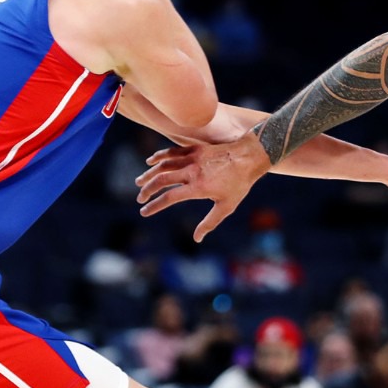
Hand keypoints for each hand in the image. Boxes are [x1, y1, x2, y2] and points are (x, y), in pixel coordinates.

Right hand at [135, 134, 270, 240]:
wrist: (249, 157)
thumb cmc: (239, 184)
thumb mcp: (226, 207)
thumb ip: (210, 223)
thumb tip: (197, 239)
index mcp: (198, 187)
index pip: (169, 198)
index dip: (154, 206)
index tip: (144, 212)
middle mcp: (192, 171)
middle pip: (161, 180)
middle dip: (147, 190)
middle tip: (140, 198)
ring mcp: (192, 158)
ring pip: (163, 165)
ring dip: (149, 174)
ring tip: (139, 182)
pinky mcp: (194, 149)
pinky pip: (172, 152)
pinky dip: (159, 157)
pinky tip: (150, 162)